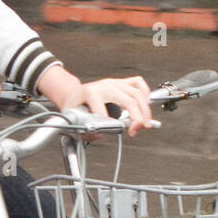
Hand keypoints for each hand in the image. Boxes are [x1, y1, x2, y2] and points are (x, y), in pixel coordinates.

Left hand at [37, 67, 153, 134]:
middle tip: (136, 130)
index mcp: (90, 93)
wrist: (73, 94)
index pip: (105, 110)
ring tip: (144, 124)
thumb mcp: (72, 119)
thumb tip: (100, 135)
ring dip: (145, 110)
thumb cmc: (74, 106)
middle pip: (128, 100)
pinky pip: (138, 83)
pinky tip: (145, 105)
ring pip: (137, 93)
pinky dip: (145, 94)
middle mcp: (104, 85)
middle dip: (136, 117)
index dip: (110, 125)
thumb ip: (84, 130)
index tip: (115, 133)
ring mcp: (114, 83)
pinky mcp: (120, 82)